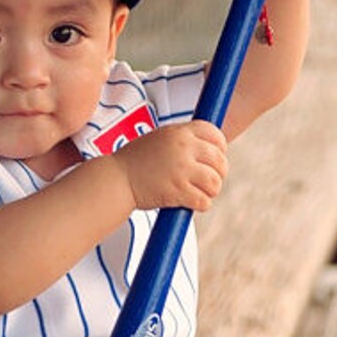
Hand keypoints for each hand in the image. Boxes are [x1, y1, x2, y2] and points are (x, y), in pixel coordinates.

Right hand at [113, 121, 227, 211]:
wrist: (116, 179)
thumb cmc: (135, 161)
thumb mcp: (159, 138)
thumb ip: (182, 140)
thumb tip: (208, 147)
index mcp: (179, 132)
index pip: (215, 134)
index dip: (220, 147)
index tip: (215, 158)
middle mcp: (183, 148)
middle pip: (219, 160)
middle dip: (218, 173)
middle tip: (209, 181)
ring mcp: (181, 170)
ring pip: (215, 182)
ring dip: (211, 190)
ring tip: (200, 192)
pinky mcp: (178, 191)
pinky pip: (204, 200)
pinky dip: (201, 204)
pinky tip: (191, 203)